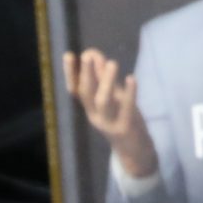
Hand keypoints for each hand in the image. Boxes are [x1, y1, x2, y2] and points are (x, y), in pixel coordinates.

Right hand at [63, 49, 157, 179]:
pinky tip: (131, 78)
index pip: (75, 89)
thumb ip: (102, 77)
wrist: (134, 149)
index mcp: (89, 108)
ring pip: (103, 102)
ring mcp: (109, 122)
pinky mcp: (124, 127)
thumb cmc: (120, 117)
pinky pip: (126, 108)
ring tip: (112, 63)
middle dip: (86, 73)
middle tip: (87, 54)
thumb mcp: (111, 96)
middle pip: (86, 94)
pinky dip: (129, 93)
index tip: (69, 54)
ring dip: (106, 82)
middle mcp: (94, 115)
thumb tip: (92, 53)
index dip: (71, 73)